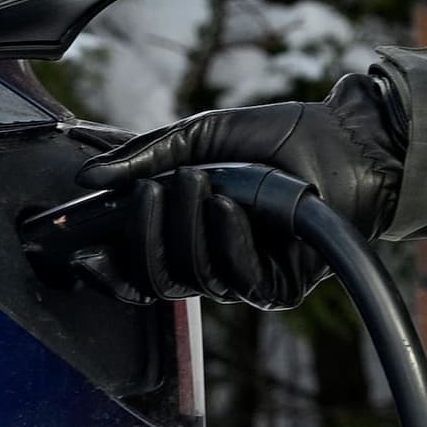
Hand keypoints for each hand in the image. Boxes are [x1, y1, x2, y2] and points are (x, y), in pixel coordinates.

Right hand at [59, 71, 404, 308]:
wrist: (342, 142)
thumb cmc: (277, 137)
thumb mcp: (199, 138)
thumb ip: (144, 157)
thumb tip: (89, 178)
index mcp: (188, 234)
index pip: (136, 267)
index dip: (106, 267)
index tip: (84, 251)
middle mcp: (212, 262)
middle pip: (158, 278)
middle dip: (149, 234)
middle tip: (153, 190)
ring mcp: (245, 279)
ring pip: (195, 279)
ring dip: (192, 229)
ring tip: (200, 182)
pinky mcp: (280, 288)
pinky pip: (240, 281)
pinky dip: (229, 242)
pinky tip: (230, 207)